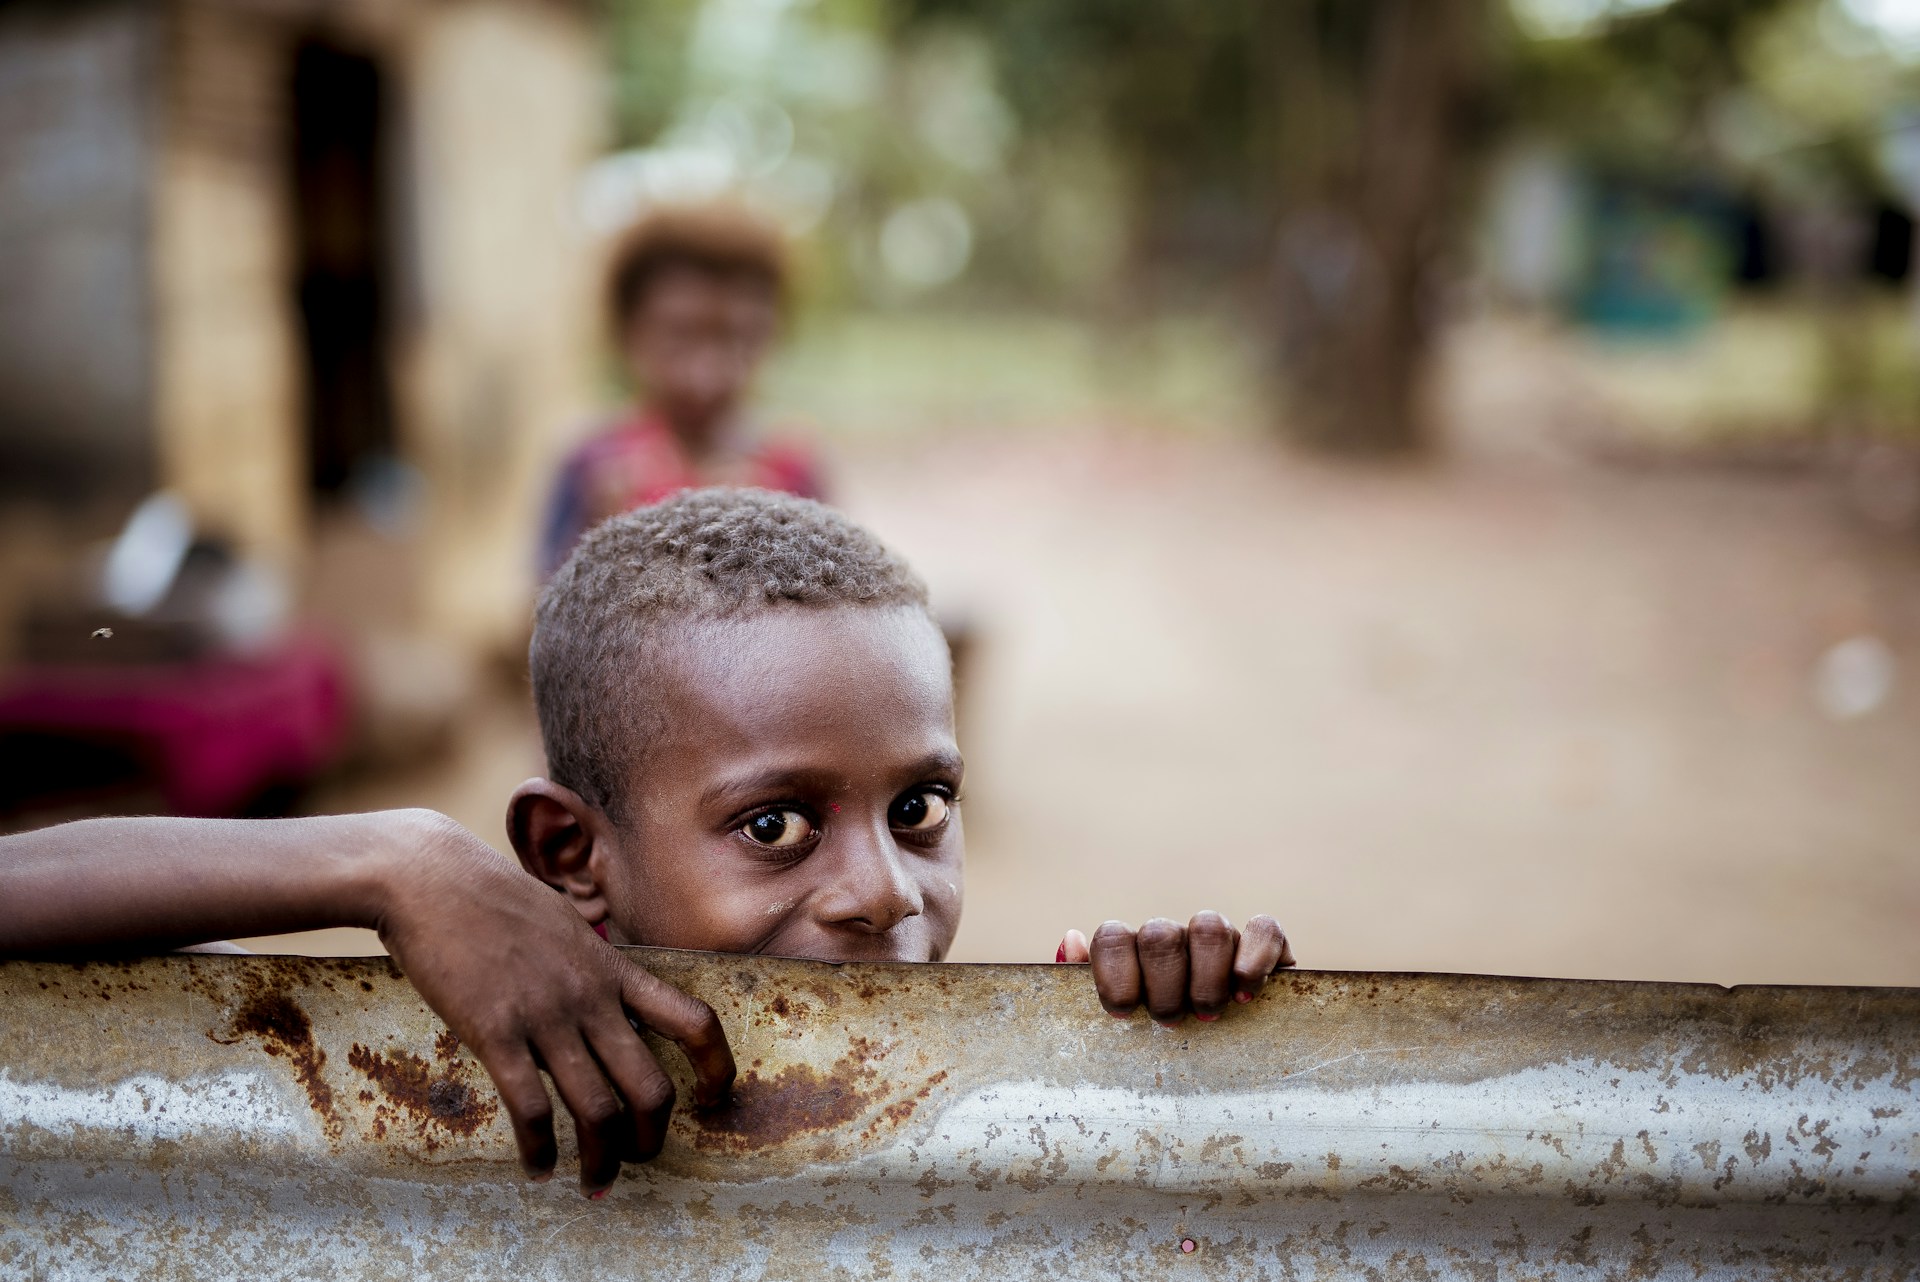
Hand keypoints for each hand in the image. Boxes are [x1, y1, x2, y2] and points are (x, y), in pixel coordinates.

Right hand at [375, 813, 734, 1195]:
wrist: (431, 878)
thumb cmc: (493, 898)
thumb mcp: (566, 924)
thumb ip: (590, 964)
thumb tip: (605, 992)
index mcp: (612, 969)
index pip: (692, 1019)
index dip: (716, 1065)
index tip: (714, 1096)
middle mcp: (590, 997)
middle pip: (650, 1085)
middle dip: (653, 1137)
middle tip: (641, 1159)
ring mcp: (546, 1016)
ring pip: (596, 1109)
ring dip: (601, 1160)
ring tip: (595, 1184)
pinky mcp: (495, 1031)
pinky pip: (530, 1108)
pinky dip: (539, 1151)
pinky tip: (538, 1168)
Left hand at [1056, 912, 1293, 1022]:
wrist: (1231, 1063)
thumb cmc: (1160, 1045)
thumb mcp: (1123, 1025)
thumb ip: (1086, 987)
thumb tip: (1070, 941)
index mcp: (1133, 951)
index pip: (1113, 937)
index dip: (1115, 975)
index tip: (1124, 1014)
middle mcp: (1175, 936)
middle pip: (1160, 936)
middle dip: (1164, 988)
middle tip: (1172, 1022)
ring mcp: (1220, 935)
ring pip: (1209, 927)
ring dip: (1206, 980)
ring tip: (1209, 1015)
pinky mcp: (1266, 942)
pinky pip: (1263, 928)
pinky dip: (1254, 960)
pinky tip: (1246, 995)